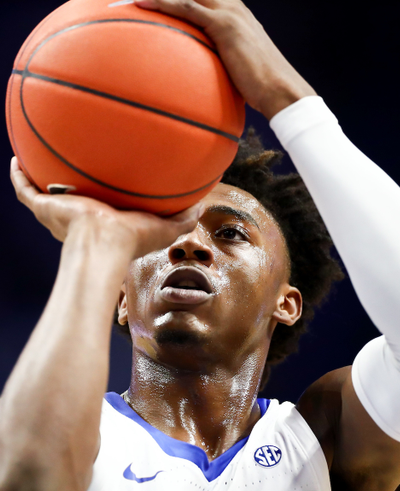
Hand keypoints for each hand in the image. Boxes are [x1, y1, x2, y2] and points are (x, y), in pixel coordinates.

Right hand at [10, 157, 204, 257]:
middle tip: (76, 168)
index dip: (104, 196)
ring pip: (44, 194)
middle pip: (71, 199)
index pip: (101, 208)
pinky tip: (18, 158)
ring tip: (41, 157)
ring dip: (41, 178)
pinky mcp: (44, 207)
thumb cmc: (132, 241)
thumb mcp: (166, 228)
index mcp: (104, 222)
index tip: (109, 181)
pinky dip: (19, 175)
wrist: (104, 243)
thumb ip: (185, 218)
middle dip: (71, 186)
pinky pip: (24, 189)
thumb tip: (202, 205)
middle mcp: (78, 218)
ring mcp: (58, 213)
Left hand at [134, 0, 315, 117]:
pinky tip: (141, 2)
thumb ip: (221, 65)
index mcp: (236, 15)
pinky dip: (163, 2)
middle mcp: (233, 8)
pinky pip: (187, 7)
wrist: (281, 91)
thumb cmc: (261, 88)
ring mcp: (230, 14)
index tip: (155, 2)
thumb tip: (204, 82)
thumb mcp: (238, 71)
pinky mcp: (225, 25)